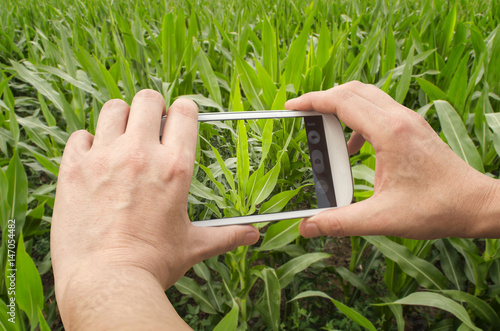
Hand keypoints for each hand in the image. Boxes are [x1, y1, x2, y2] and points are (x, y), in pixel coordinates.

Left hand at [51, 90, 258, 328]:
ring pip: (113, 109)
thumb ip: (226, 235)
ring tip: (121, 138)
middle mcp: (141, 154)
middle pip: (147, 99)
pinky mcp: (74, 168)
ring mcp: (104, 157)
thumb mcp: (193, 245)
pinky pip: (80, 136)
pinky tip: (94, 161)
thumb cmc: (153, 264)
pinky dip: (87, 144)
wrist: (106, 281)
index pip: (184, 113)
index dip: (184, 109)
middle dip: (152, 107)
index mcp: (175, 167)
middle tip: (149, 125)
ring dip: (120, 119)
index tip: (180, 115)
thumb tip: (253, 235)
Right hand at [285, 81, 499, 238]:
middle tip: (302, 115)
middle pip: (352, 91)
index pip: (342, 102)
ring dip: (342, 107)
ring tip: (324, 130)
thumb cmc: (436, 208)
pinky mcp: (412, 127)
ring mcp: (408, 120)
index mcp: (389, 132)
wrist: (475, 204)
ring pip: (366, 96)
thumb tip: (307, 227)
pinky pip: (378, 110)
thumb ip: (340, 222)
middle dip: (323, 99)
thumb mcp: (382, 218)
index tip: (291, 108)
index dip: (312, 101)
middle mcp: (399, 118)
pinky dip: (358, 119)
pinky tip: (354, 148)